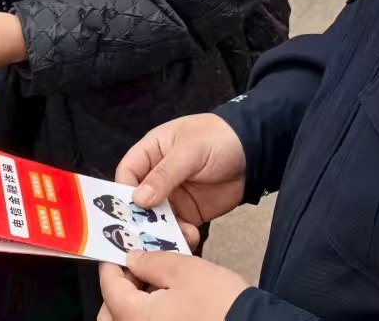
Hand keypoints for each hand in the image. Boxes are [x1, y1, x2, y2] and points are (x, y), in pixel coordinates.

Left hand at [98, 253, 248, 320]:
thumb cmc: (220, 304)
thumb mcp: (183, 269)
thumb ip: (151, 262)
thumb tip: (133, 259)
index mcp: (135, 316)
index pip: (109, 287)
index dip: (112, 263)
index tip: (119, 249)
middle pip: (112, 310)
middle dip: (119, 287)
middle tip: (135, 266)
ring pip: (129, 319)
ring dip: (134, 300)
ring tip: (153, 280)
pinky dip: (149, 312)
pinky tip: (166, 297)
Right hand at [115, 113, 245, 247]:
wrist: (254, 152)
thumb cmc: (218, 139)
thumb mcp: (190, 151)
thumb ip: (165, 174)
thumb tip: (138, 199)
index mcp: (151, 152)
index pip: (127, 173)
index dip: (123, 191)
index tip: (128, 211)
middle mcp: (157, 176)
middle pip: (137, 201)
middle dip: (139, 219)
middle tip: (142, 237)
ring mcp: (173, 196)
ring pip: (156, 219)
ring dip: (160, 232)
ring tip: (170, 240)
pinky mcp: (189, 212)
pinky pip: (176, 228)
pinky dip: (179, 236)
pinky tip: (189, 237)